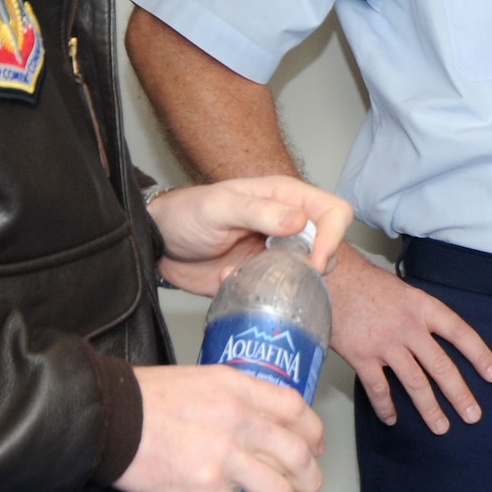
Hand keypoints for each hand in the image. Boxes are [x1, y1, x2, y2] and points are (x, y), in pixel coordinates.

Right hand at [115, 364, 324, 491]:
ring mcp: (224, 454)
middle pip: (298, 456)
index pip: (296, 410)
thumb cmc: (143, 397)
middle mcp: (240, 419)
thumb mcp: (200, 381)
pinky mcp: (202, 485)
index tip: (312, 453)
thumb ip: (230, 399)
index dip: (313, 436)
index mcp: (239, 388)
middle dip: (309, 485)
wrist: (106, 414)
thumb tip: (246, 426)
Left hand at [149, 175, 352, 296]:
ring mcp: (276, 253)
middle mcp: (288, 225)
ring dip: (284, 281)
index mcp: (285, 198)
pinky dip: (260, 292)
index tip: (315, 261)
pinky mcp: (262, 277)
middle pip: (329, 246)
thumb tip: (299, 220)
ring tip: (250, 275)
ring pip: (308, 273)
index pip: (334, 212)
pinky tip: (230, 280)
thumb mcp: (219, 206)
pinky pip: (279, 292)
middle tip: (283, 275)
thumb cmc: (186, 213)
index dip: (333, 237)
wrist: (157, 243)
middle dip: (313, 266)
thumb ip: (258, 211)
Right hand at [329, 248, 491, 432]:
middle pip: (441, 366)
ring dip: (430, 409)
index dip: (479, 355)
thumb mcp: (403, 291)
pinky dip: (386, 407)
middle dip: (459, 394)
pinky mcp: (362, 357)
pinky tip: (392, 420)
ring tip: (441, 427)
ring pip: (415, 383)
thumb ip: (419, 315)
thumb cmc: (364, 283)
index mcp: (422, 307)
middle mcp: (409, 327)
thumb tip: (432, 337)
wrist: (330, 278)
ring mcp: (386, 344)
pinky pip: (378, 389)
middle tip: (473, 415)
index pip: (460, 333)